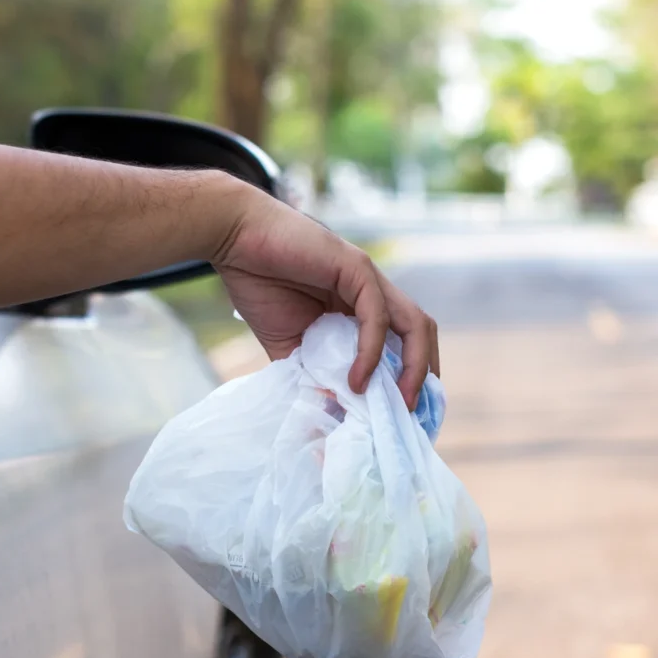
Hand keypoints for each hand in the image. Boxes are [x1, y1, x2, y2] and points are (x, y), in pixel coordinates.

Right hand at [211, 182, 438, 410]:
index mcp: (360, 308)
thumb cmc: (257, 283)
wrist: (234, 239)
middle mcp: (374, 293)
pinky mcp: (356, 268)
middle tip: (411, 417)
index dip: (409, 380)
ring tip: (399, 403)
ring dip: (415, 368)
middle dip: (424, 378)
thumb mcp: (288, 344)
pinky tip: (357, 380)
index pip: (403, 345)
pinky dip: (372, 351)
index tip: (402, 417)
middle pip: (421, 335)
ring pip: (415, 325)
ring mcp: (369, 278)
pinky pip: (377, 316)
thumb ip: (311, 373)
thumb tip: (331, 413)